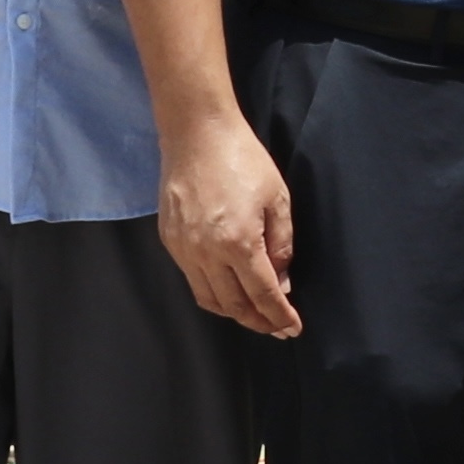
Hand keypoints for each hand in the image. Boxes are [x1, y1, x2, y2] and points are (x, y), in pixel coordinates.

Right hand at [156, 106, 301, 339]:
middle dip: (259, 321)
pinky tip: (229, 291)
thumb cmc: (243, 159)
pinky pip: (193, 280)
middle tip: (277, 328)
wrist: (198, 134)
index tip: (292, 329)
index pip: (263, 295)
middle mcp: (207, 253)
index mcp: (239, 243)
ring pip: (210, 299)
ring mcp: (184, 249)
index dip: (279, 316)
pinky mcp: (170, 241)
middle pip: (234, 305)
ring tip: (255, 315)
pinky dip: (213, 294)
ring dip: (234, 313)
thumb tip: (282, 283)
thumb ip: (281, 246)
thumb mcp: (278, 200)